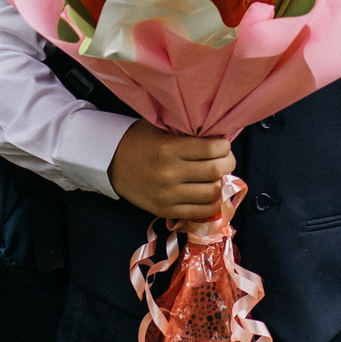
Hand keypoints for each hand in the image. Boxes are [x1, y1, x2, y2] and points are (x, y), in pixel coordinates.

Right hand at [109, 122, 234, 219]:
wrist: (112, 163)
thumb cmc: (139, 141)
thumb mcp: (162, 129)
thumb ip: (188, 134)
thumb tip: (219, 139)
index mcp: (170, 149)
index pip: (212, 149)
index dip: (225, 146)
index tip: (223, 144)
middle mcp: (170, 173)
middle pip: (216, 171)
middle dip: (228, 164)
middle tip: (226, 160)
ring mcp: (168, 195)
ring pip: (212, 194)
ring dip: (221, 184)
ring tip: (217, 177)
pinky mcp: (166, 211)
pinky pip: (200, 212)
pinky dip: (212, 203)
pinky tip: (210, 193)